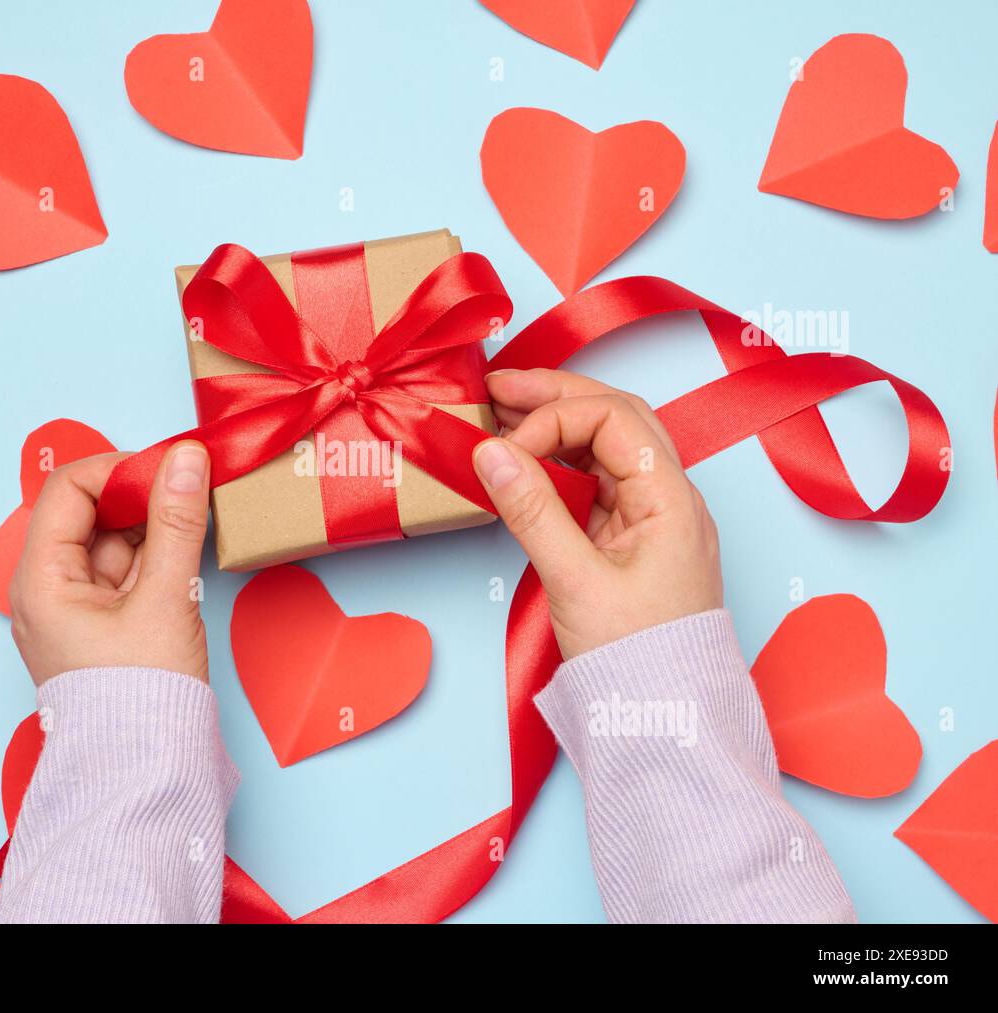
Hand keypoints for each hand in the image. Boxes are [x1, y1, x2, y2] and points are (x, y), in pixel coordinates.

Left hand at [9, 441, 211, 686]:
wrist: (144, 774)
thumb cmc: (141, 697)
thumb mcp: (166, 598)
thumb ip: (177, 522)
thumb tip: (187, 458)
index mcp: (41, 580)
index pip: (68, 490)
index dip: (118, 468)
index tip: (169, 466)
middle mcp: (48, 590)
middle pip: (91, 514)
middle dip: (142, 495)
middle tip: (192, 485)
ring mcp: (75, 610)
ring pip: (113, 543)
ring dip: (155, 525)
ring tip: (199, 516)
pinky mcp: (102, 627)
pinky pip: (126, 573)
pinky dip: (157, 556)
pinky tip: (190, 548)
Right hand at [473, 369, 722, 659]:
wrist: (668, 721)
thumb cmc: (637, 661)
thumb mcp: (575, 581)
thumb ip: (531, 510)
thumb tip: (490, 452)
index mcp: (672, 500)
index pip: (613, 420)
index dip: (555, 419)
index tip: (506, 448)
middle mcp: (670, 498)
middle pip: (616, 417)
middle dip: (556, 396)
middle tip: (497, 386)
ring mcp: (653, 518)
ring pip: (608, 446)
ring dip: (557, 425)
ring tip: (503, 412)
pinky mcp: (633, 540)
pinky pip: (598, 482)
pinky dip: (560, 464)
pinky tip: (527, 460)